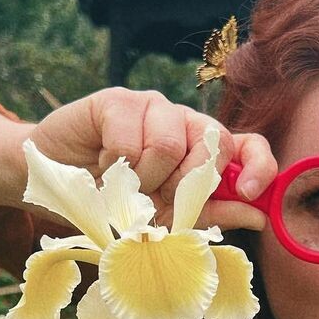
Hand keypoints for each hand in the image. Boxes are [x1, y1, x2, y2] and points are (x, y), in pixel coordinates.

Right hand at [28, 87, 277, 233]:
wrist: (58, 186)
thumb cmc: (116, 202)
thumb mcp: (167, 218)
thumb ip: (212, 214)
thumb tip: (260, 218)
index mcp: (203, 150)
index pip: (248, 145)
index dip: (258, 165)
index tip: (249, 191)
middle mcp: (185, 122)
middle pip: (211, 145)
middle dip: (183, 185)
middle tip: (152, 197)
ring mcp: (152, 106)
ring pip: (169, 145)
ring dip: (144, 179)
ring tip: (124, 182)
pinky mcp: (117, 100)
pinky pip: (130, 140)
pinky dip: (115, 165)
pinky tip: (102, 162)